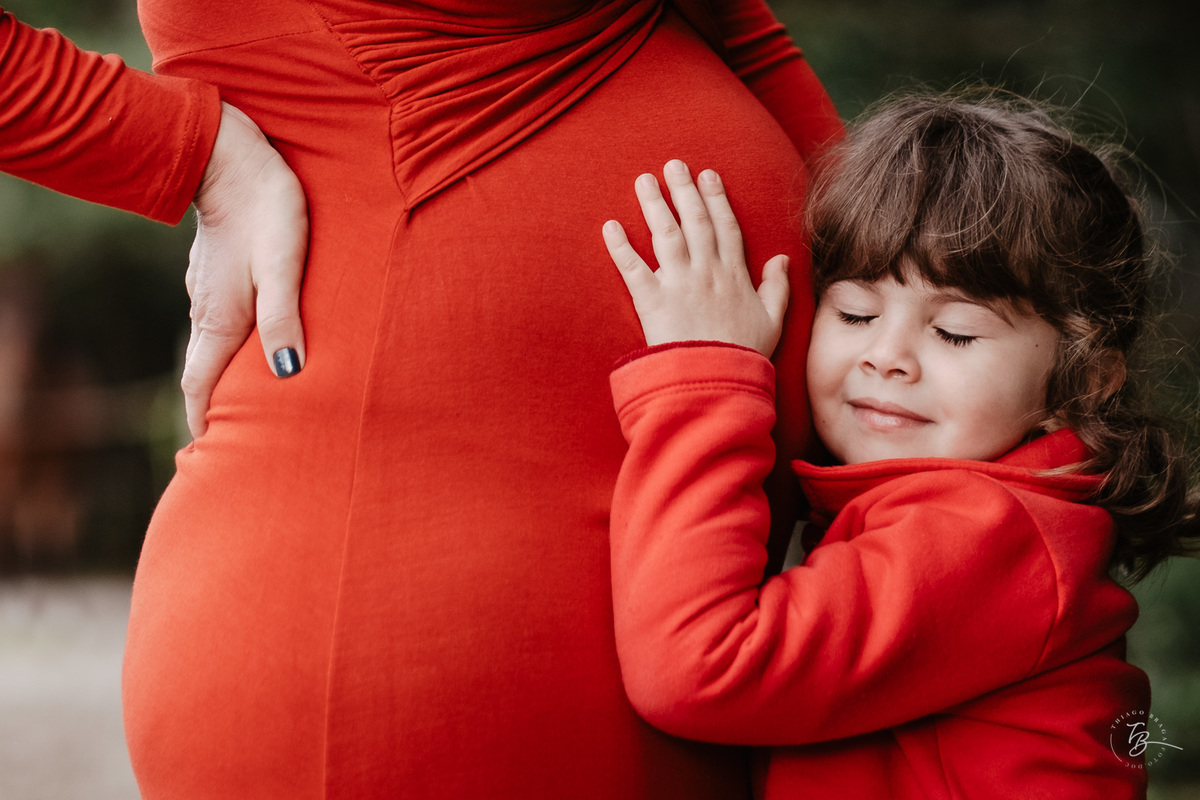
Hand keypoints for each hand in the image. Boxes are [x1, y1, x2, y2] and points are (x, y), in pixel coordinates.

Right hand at [185, 102, 308, 437]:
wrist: (234, 156)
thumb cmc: (268, 210)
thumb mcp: (284, 265)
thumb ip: (285, 317)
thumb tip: (287, 372)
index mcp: (220, 318)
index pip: (201, 385)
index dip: (203, 422)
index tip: (206, 455)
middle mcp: (207, 311)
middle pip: (203, 373)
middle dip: (211, 410)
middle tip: (225, 443)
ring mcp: (209, 292)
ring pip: (213, 348)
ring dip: (223, 379)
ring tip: (244, 406)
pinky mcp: (218, 274)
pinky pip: (221, 323)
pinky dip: (231, 348)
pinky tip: (252, 351)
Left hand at [603, 160, 788, 357]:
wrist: (718, 382)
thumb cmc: (744, 355)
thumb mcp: (772, 321)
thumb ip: (778, 287)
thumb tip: (782, 258)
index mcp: (734, 275)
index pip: (725, 227)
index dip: (716, 198)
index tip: (708, 175)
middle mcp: (706, 272)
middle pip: (695, 221)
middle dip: (683, 190)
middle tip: (673, 164)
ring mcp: (679, 284)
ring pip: (665, 234)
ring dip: (653, 204)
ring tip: (643, 180)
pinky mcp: (653, 301)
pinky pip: (633, 268)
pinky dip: (619, 247)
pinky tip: (609, 226)